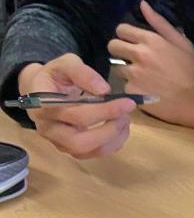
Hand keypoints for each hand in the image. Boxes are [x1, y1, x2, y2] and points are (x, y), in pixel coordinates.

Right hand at [17, 55, 134, 158]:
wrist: (45, 89)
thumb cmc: (57, 76)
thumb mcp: (66, 63)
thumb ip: (83, 73)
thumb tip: (104, 90)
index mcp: (42, 105)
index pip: (74, 114)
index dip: (103, 111)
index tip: (127, 103)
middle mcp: (47, 128)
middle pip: (79, 140)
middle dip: (109, 130)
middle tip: (126, 114)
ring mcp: (58, 142)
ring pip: (86, 151)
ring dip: (112, 139)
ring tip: (125, 120)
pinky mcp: (69, 149)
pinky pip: (93, 154)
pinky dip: (112, 144)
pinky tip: (121, 129)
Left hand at [107, 0, 193, 127]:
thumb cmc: (193, 71)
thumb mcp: (182, 42)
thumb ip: (160, 23)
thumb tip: (142, 4)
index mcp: (150, 40)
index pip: (121, 30)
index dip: (125, 36)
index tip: (132, 43)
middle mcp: (139, 54)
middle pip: (113, 47)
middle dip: (120, 51)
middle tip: (132, 59)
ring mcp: (134, 74)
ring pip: (118, 68)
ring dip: (127, 72)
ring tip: (142, 78)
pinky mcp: (133, 92)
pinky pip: (125, 87)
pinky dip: (134, 89)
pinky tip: (146, 92)